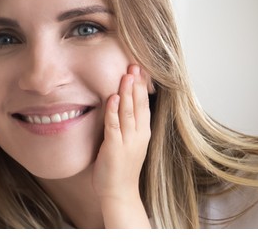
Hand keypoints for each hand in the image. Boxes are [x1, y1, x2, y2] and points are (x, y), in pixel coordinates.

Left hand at [94, 65, 151, 227]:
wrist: (119, 193)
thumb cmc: (120, 169)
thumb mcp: (127, 144)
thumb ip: (125, 126)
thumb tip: (119, 108)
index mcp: (142, 133)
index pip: (144, 105)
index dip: (142, 87)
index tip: (140, 70)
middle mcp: (138, 135)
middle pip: (139, 104)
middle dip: (137, 84)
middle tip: (135, 64)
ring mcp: (127, 141)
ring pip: (128, 111)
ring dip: (127, 92)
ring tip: (126, 74)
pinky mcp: (114, 147)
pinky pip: (114, 125)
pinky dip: (114, 110)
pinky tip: (113, 97)